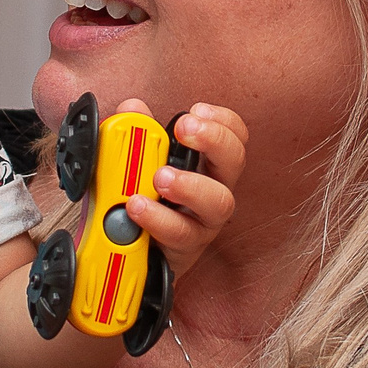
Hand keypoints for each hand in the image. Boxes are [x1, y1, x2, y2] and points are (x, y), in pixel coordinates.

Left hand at [115, 100, 245, 278]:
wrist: (132, 258)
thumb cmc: (143, 205)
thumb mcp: (135, 165)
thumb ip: (135, 135)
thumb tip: (132, 109)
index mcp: (204, 166)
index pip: (232, 136)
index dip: (222, 121)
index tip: (196, 111)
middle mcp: (212, 192)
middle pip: (235, 161)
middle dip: (214, 139)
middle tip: (184, 128)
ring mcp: (202, 222)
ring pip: (218, 203)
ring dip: (190, 184)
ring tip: (160, 177)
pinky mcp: (184, 249)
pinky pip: (180, 234)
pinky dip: (158, 218)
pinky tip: (136, 206)